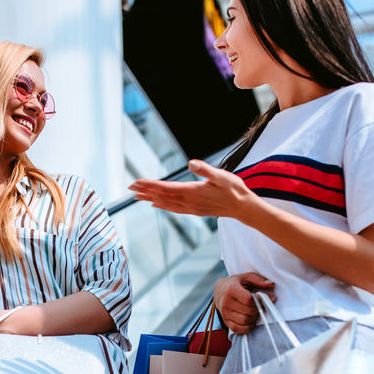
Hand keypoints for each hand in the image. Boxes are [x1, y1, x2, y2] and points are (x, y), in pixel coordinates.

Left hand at [128, 160, 255, 218]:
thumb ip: (205, 170)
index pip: (165, 188)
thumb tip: (190, 163)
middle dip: (145, 192)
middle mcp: (189, 201)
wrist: (243, 208)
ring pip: (166, 203)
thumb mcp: (222, 176)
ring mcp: (191, 207)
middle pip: (162, 196)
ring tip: (138, 197)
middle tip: (129, 189)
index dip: (149, 185)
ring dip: (151, 199)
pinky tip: (158, 205)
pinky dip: (163, 206)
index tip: (136, 183)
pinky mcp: (195, 210)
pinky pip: (174, 209)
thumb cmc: (234, 189)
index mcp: (192, 191)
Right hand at [214, 273, 275, 334]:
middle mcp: (226, 302)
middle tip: (263, 305)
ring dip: (254, 318)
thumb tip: (271, 284)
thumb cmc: (236, 283)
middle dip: (259, 309)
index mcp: (231, 289)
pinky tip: (251, 320)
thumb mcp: (247, 277)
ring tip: (256, 311)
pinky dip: (248, 327)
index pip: (249, 299)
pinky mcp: (226, 321)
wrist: (220, 290)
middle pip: (249, 311)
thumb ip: (259, 280)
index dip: (261, 300)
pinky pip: (238, 329)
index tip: (268, 298)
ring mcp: (225, 313)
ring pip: (245, 321)